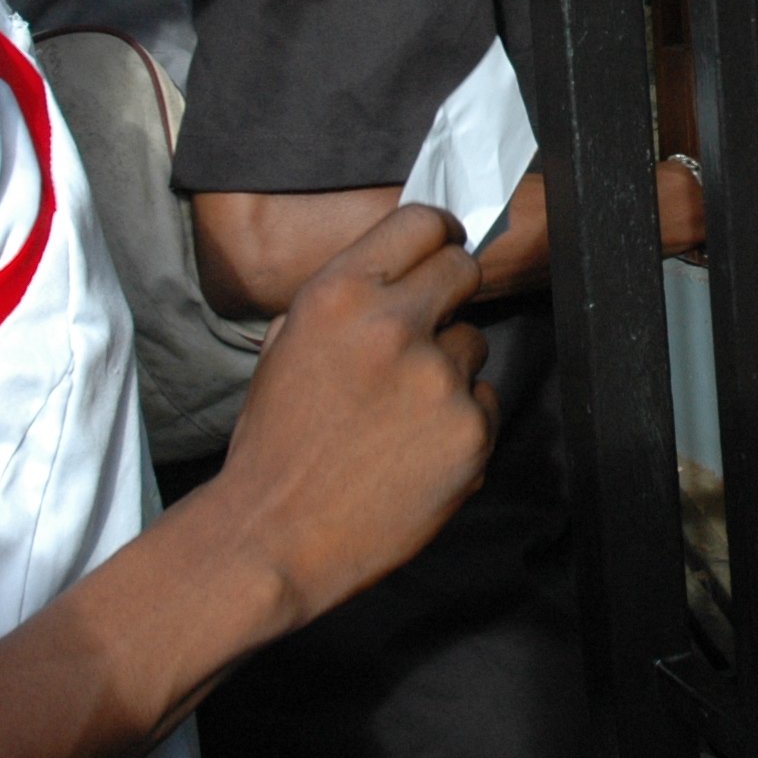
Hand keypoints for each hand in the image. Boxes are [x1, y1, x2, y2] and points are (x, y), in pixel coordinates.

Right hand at [207, 204, 494, 630]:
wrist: (273, 535)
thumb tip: (399, 270)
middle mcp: (393, 326)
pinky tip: (415, 449)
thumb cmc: (275, 443)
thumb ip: (345, 300)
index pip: (420, 222)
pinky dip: (459, 421)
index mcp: (339, 295)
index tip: (441, 247)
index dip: (435, 235)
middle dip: (449, 292)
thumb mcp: (287, 344)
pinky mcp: (471, 432)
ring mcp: (438, 380)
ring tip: (400, 412)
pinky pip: (484, 403)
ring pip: (473, 343)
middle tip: (427, 327)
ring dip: (448, 367)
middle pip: (462, 269)